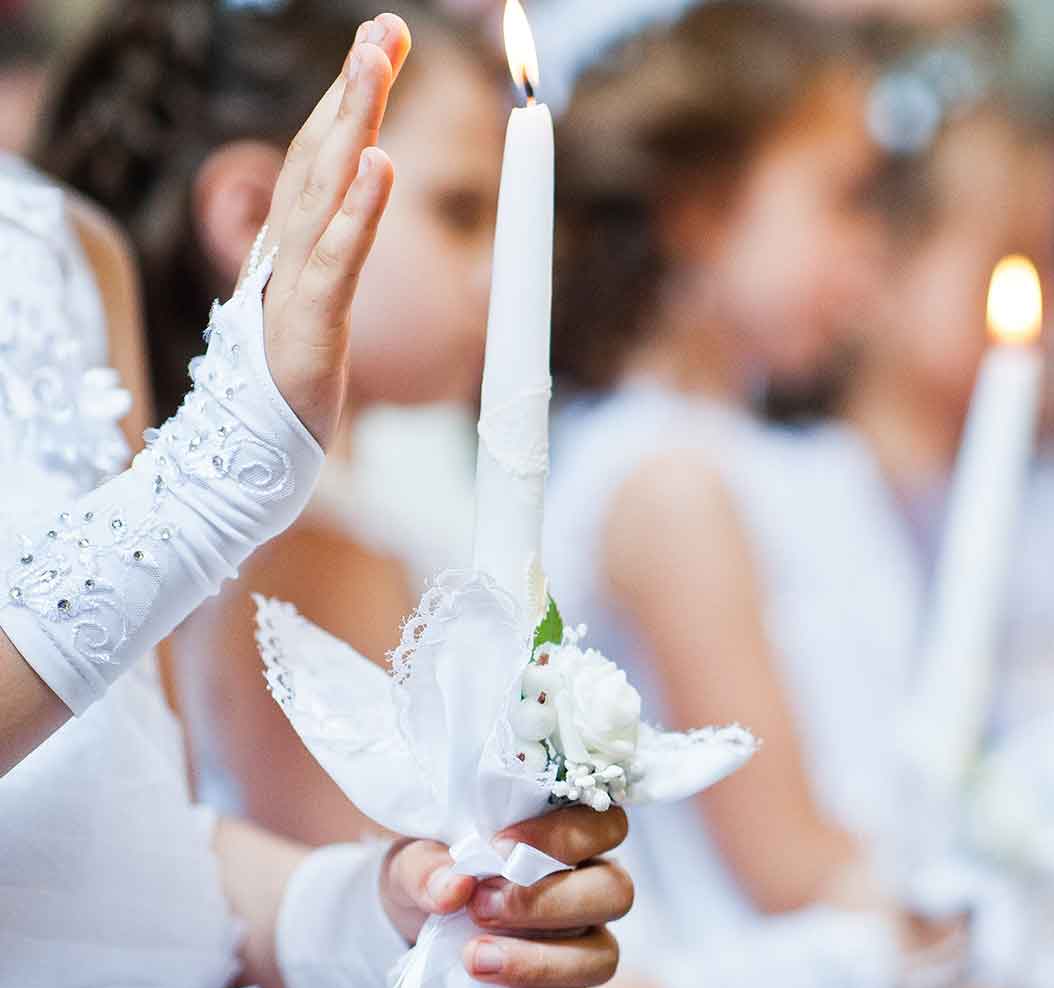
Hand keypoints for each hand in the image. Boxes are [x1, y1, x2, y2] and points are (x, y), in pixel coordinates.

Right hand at [259, 14, 411, 449]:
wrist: (247, 457)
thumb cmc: (289, 380)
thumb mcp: (322, 299)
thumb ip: (339, 245)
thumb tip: (364, 189)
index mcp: (297, 240)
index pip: (325, 152)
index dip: (350, 93)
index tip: (382, 37)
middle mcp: (290, 248)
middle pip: (322, 151)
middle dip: (354, 84)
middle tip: (384, 24)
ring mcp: (295, 282)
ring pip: (325, 188)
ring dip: (353, 120)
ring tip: (378, 60)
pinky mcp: (308, 324)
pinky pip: (336, 259)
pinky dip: (359, 211)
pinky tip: (381, 164)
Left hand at [380, 807, 635, 987]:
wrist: (411, 925)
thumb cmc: (432, 874)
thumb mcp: (412, 859)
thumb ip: (428, 867)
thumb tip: (454, 887)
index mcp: (570, 841)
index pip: (604, 826)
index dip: (562, 837)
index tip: (496, 849)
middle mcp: (589, 892)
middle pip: (615, 893)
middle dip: (548, 904)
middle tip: (480, 909)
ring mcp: (583, 948)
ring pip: (601, 958)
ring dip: (538, 963)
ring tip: (474, 960)